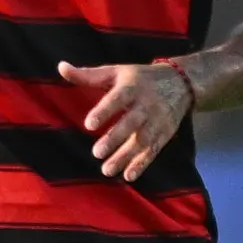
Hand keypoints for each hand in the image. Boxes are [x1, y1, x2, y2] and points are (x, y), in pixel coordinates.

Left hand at [59, 58, 192, 180]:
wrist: (182, 82)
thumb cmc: (140, 77)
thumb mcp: (116, 71)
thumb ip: (88, 75)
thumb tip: (60, 67)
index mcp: (133, 86)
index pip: (118, 98)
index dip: (104, 111)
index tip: (89, 124)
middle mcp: (147, 104)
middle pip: (131, 123)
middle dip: (115, 138)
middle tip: (97, 153)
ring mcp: (158, 120)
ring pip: (142, 140)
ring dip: (125, 156)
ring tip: (106, 170)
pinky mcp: (165, 133)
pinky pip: (154, 150)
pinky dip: (142, 164)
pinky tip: (128, 176)